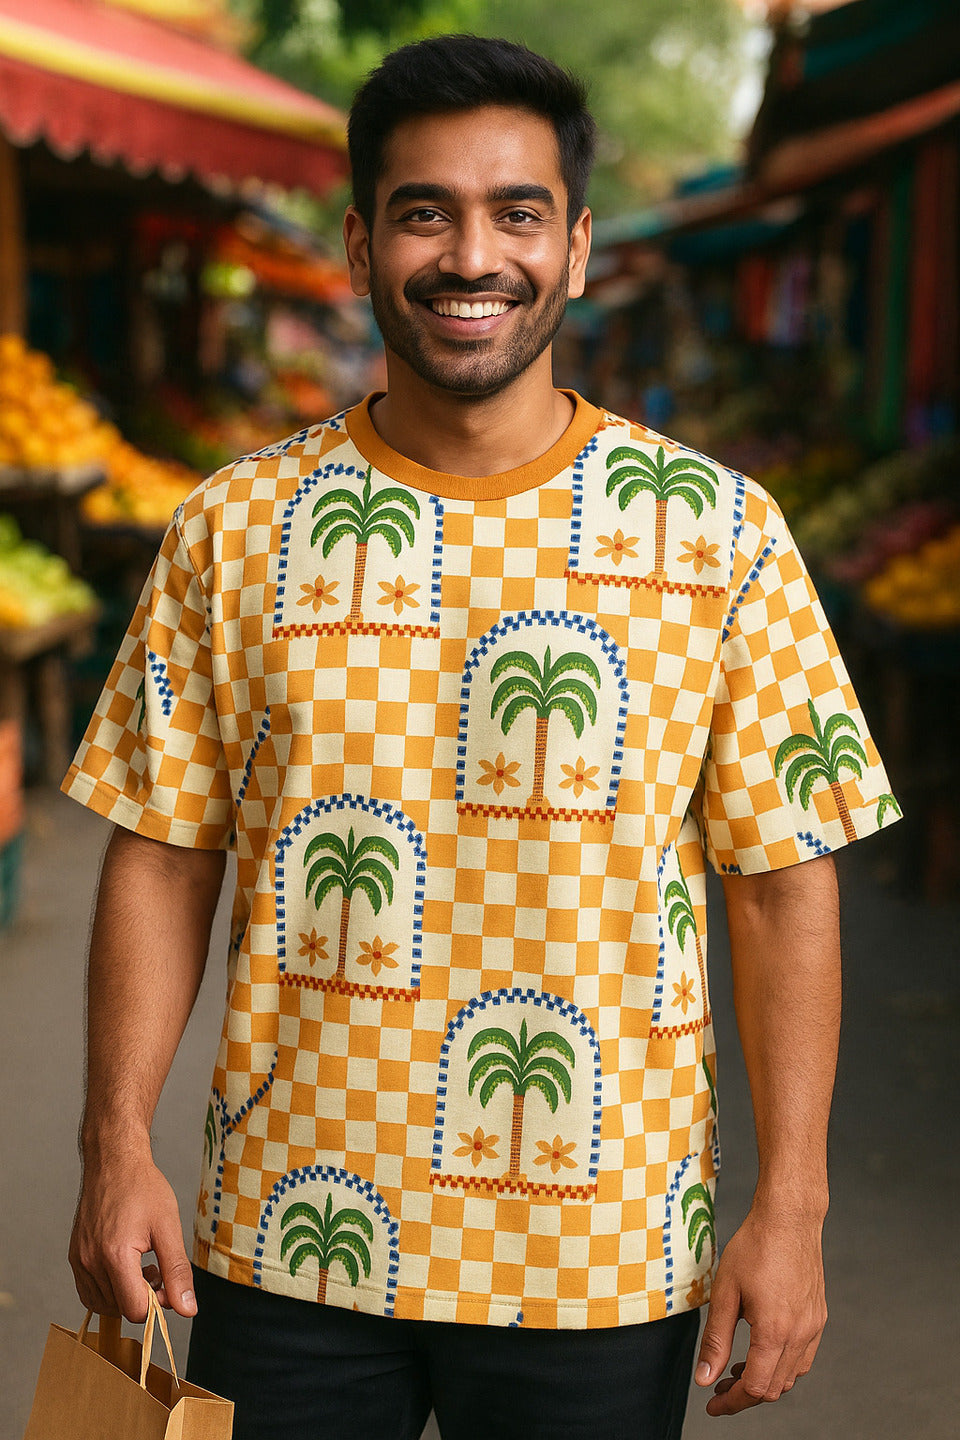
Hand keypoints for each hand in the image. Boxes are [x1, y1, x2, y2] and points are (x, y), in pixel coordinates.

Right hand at [69, 1150, 196, 1321]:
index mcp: (115, 1256)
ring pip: (103, 1304)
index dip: (157, 1303)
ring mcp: (79, 1260)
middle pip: (119, 1309)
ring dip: (125, 1295)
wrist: (114, 1162)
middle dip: (143, 1298)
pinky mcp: (75, 1257)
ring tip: (142, 1266)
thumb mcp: (169, 1227)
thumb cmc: (143, 1188)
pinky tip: (125, 1268)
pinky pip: (89, 1291)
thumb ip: (177, 1272)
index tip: (167, 1281)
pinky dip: (109, 1290)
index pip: (135, 1310)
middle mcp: (91, 1262)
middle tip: (157, 1269)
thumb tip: (187, 1309)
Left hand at [694, 1204, 826, 1415]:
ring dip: (765, 1381)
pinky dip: (782, 1365)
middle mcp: (800, 1334)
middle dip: (744, 1395)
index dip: (731, 1402)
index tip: (712, 1404)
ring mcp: (813, 1326)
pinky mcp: (818, 1317)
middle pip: (774, 1388)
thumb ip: (716, 1339)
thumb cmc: (755, 1247)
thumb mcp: (725, 1292)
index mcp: (775, 1331)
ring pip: (791, 1376)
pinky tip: (762, 1351)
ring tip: (736, 1370)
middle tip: (718, 1388)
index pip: (755, 1388)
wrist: (789, 1218)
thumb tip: (704, 1379)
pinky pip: (803, 1356)